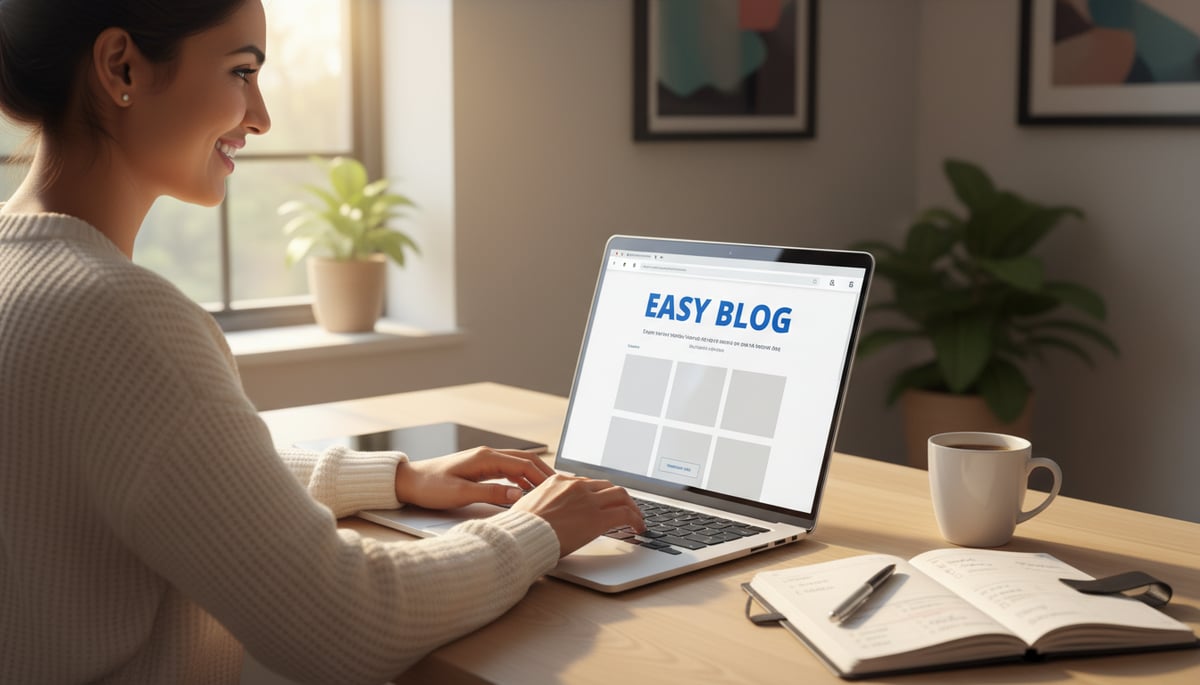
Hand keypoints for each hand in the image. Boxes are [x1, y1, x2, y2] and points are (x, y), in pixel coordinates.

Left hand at [393, 447, 554, 508]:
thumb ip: (491, 494)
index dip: (542, 477)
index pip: (523, 464)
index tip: (557, 489)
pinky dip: (521, 479)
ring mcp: (484, 460)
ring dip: (534, 476)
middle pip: (525, 460)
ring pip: (517, 465)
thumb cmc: (430, 487)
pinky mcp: (480, 468)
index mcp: (485, 458)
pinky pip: (507, 471)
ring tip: (548, 491)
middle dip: (544, 473)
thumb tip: (519, 496)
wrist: (408, 481)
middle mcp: (487, 455)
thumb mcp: (461, 494)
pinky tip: (526, 491)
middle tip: (560, 489)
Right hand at [511, 474, 644, 556]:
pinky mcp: (598, 518)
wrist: (521, 536)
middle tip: (625, 507)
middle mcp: (576, 486)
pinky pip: (625, 514)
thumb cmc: (519, 528)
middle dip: (618, 497)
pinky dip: (635, 519)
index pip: (586, 483)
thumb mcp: (527, 506)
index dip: (599, 493)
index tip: (603, 501)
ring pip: (620, 496)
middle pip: (607, 486)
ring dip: (631, 506)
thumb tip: (543, 512)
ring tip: (636, 518)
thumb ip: (542, 504)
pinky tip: (638, 528)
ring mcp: (588, 500)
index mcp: (558, 481)